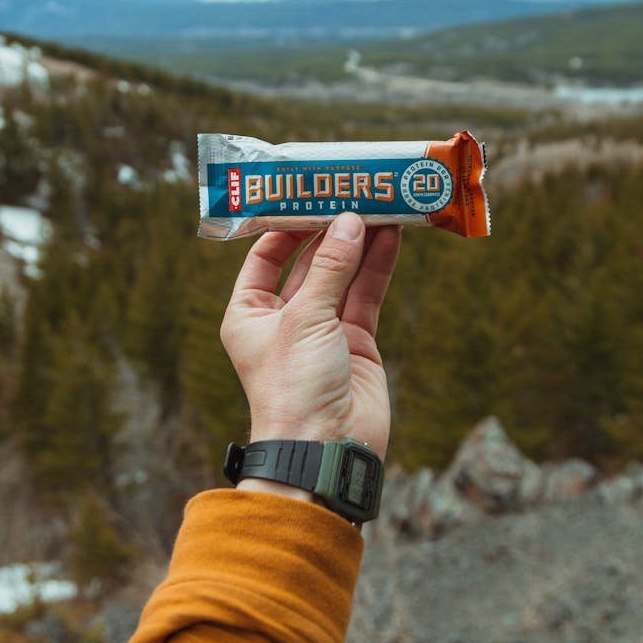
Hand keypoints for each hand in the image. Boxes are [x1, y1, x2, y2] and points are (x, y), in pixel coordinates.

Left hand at [220, 213, 401, 471]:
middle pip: (309, 261)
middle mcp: (284, 318)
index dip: (286, 224)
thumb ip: (331, 268)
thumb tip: (350, 222)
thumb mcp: (306, 319)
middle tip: (354, 192)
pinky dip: (378, 266)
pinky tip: (391, 236)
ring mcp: (323, 329)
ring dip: (360, 242)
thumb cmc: (294, 387)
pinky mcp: (356, 342)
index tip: (310, 194)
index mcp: (250, 313)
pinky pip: (366, 295)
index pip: (265, 256)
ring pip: (343, 274)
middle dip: (331, 228)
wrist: (325, 450)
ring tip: (380, 205)